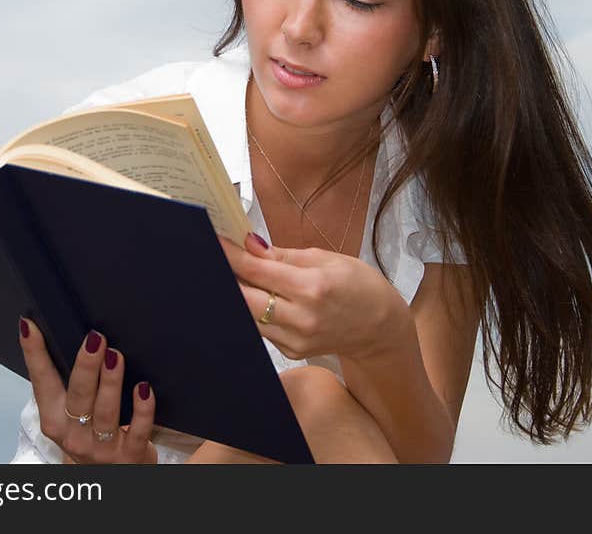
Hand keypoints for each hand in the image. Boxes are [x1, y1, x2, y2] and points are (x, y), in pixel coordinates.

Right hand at [19, 319, 157, 463]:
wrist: (111, 476)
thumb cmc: (90, 434)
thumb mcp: (71, 414)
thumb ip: (71, 382)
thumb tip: (78, 336)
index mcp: (54, 419)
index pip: (42, 382)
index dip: (35, 355)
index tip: (30, 326)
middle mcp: (73, 435)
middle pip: (77, 396)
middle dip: (86, 366)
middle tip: (95, 338)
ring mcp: (101, 447)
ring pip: (105, 413)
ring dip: (110, 382)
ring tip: (116, 356)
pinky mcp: (130, 455)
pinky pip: (137, 431)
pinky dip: (142, 409)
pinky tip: (144, 388)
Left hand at [218, 232, 404, 360]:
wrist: (380, 327)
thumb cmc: (358, 285)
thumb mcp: (327, 258)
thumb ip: (284, 255)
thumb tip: (249, 245)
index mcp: (312, 287)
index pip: (257, 269)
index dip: (229, 254)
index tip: (211, 239)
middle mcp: (302, 317)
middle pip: (243, 298)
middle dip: (225, 275)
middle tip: (212, 256)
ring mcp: (296, 339)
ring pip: (248, 315)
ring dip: (236, 294)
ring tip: (230, 273)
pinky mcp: (291, 351)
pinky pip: (261, 328)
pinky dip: (252, 310)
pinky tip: (253, 295)